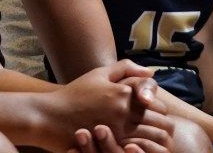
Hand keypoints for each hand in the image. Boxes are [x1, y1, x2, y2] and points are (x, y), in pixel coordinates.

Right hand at [44, 61, 173, 152]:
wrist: (49, 116)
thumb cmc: (74, 95)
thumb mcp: (98, 75)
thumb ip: (125, 69)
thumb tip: (151, 73)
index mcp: (124, 93)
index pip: (159, 105)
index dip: (159, 111)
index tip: (152, 115)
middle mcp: (125, 111)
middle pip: (162, 124)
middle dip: (162, 128)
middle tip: (155, 131)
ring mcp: (120, 132)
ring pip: (156, 141)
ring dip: (158, 142)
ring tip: (151, 143)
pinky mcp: (112, 147)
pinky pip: (141, 152)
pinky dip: (145, 151)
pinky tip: (138, 149)